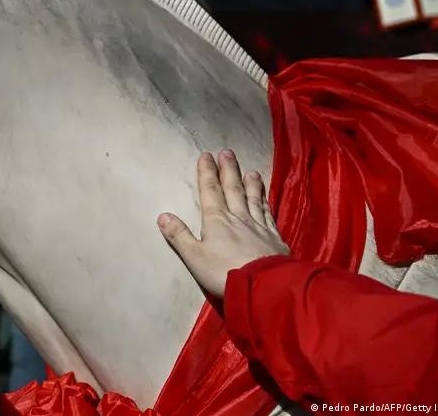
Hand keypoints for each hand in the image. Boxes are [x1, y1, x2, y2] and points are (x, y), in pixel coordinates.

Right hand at [157, 150, 288, 297]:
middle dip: (229, 170)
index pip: (210, 191)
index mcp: (216, 220)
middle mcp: (238, 217)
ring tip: (251, 171)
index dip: (207, 173)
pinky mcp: (274, 237)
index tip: (206, 156)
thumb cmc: (223, 272)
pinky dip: (266, 202)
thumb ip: (179, 236)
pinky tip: (266, 198)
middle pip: (233, 189)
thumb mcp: (194, 256)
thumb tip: (163, 215)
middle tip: (228, 153)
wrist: (263, 285)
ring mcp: (258, 226)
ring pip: (253, 199)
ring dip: (251, 184)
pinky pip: (268, 214)